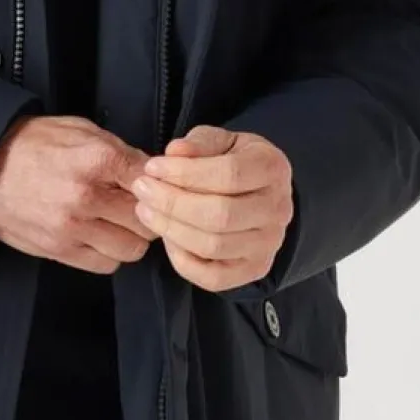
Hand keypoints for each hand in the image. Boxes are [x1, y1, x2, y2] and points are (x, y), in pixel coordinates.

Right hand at [0, 115, 155, 273]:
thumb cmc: (31, 144)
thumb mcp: (79, 129)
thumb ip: (119, 150)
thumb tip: (152, 171)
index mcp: (96, 158)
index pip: (152, 180)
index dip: (156, 183)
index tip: (151, 183)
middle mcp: (86, 196)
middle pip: (148, 221)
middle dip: (148, 214)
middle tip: (136, 205)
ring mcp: (72, 228)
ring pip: (132, 249)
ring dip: (130, 238)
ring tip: (117, 223)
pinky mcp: (58, 250)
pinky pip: (105, 264)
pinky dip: (108, 253)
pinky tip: (98, 236)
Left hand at [127, 124, 293, 292]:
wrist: (260, 193)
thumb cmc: (234, 162)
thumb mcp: (220, 141)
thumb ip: (199, 144)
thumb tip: (174, 152)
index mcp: (272, 169)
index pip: (230, 174)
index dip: (185, 172)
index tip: (152, 168)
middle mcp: (277, 210)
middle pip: (220, 214)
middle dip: (172, 203)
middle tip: (142, 190)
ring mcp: (268, 244)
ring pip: (213, 246)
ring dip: (171, 229)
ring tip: (146, 211)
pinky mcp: (254, 269)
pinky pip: (213, 278)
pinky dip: (182, 260)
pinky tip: (167, 237)